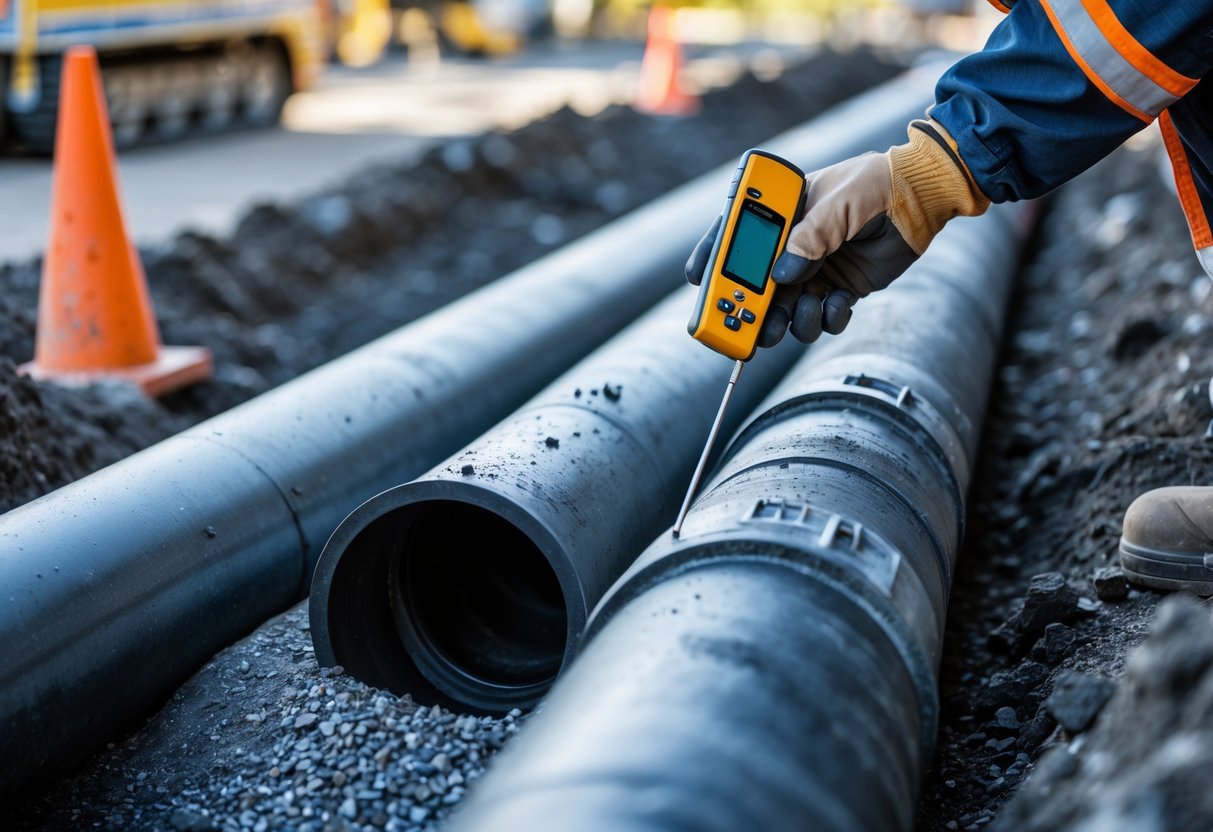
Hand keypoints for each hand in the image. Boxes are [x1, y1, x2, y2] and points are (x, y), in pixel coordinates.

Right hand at [687, 119, 989, 345]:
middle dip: (747, 308)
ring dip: (791, 321)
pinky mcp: (837, 290)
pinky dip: (827, 318)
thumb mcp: (840, 203)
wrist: (922, 201)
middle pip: (752, 284)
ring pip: (784, 311)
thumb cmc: (876, 185)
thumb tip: (782, 276)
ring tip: (806, 311)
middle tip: (746, 327)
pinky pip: (820, 318)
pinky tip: (840, 301)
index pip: (733, 235)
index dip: (710, 257)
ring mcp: (812, 271)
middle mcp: (790, 246)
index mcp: (780, 213)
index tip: (699, 280)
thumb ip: (810, 238)